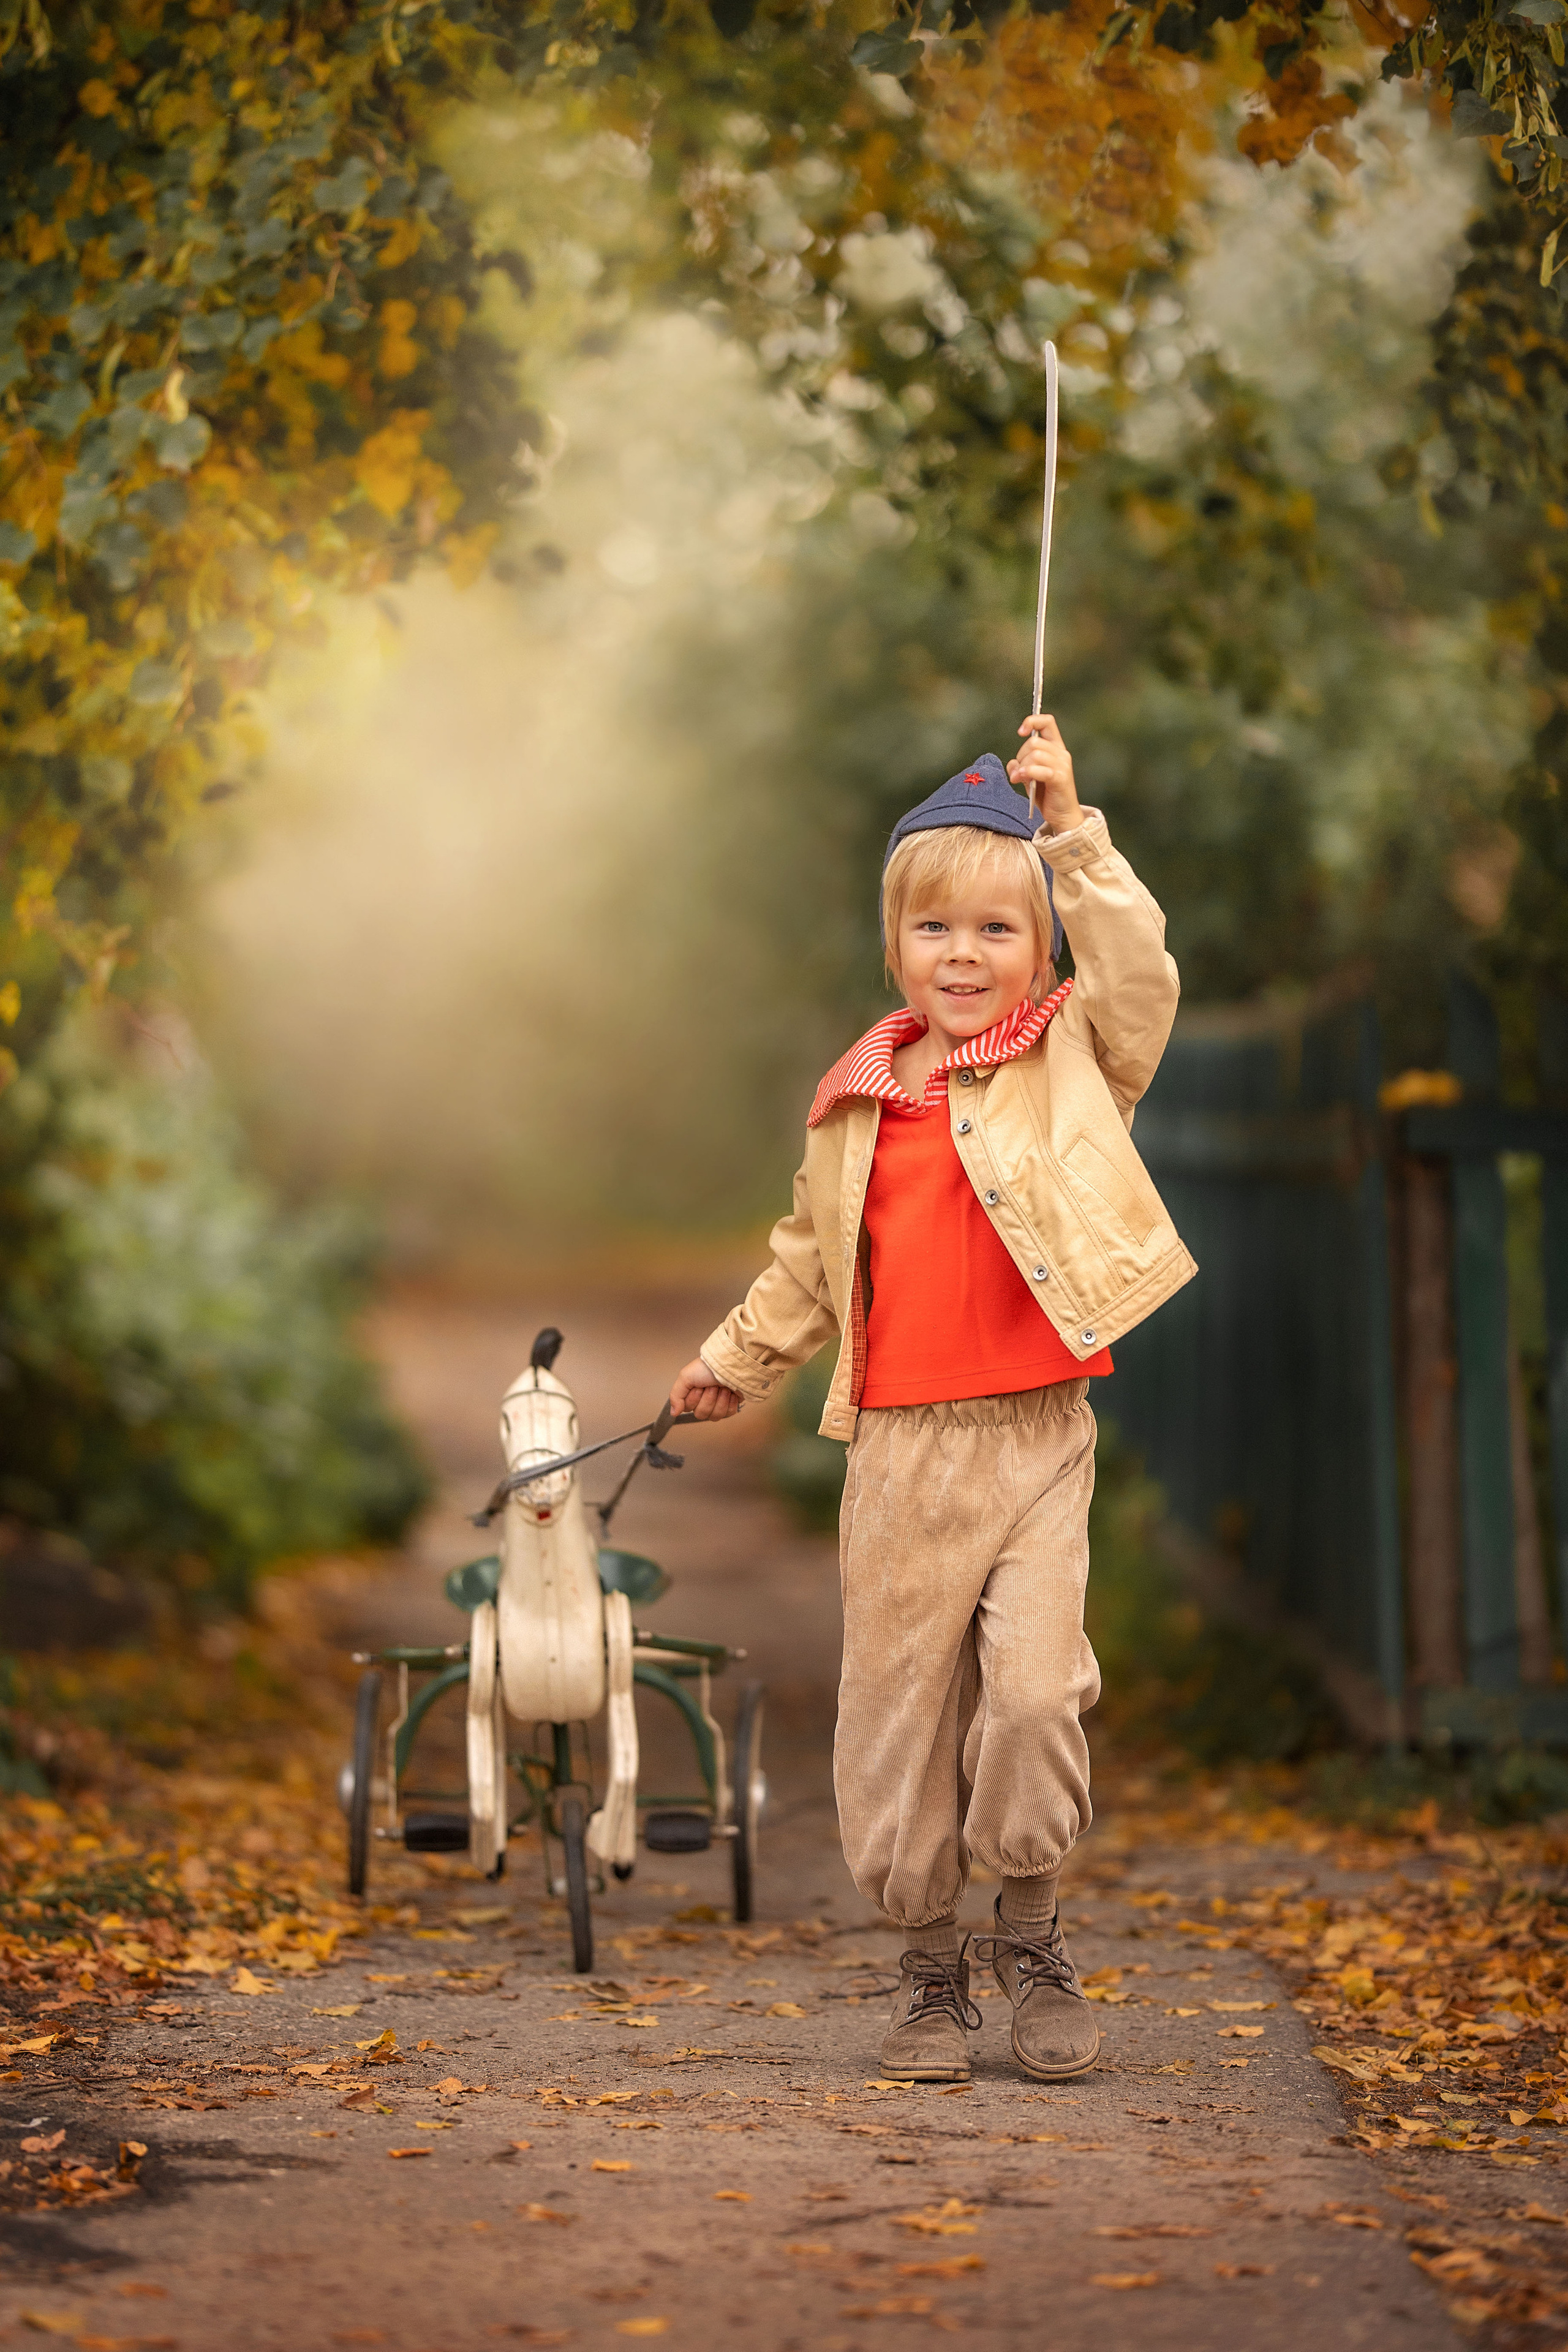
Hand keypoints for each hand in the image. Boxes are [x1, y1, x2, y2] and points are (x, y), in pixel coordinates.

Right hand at [670, 1357, 742, 1420]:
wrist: (730, 1363)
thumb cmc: (708, 1366)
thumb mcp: (686, 1376)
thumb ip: (675, 1396)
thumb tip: (673, 1413)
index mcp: (692, 1393)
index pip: (688, 1409)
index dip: (693, 1399)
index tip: (698, 1387)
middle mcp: (704, 1399)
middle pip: (701, 1414)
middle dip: (708, 1399)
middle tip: (712, 1386)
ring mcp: (718, 1403)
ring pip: (715, 1416)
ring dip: (719, 1400)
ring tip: (723, 1387)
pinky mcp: (731, 1405)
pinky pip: (728, 1413)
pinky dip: (730, 1402)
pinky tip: (731, 1392)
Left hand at [1008, 714, 1081, 833]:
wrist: (1062, 815)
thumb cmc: (1047, 795)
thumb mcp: (1030, 777)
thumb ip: (1021, 766)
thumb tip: (1012, 763)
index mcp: (1056, 748)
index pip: (1047, 722)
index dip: (1032, 721)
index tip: (1020, 732)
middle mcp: (1061, 753)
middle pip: (1034, 742)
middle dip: (1020, 755)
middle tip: (1019, 771)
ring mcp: (1062, 765)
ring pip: (1035, 754)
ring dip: (1021, 767)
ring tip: (1018, 778)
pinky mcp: (1060, 778)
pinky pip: (1039, 769)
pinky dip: (1026, 773)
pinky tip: (1019, 779)